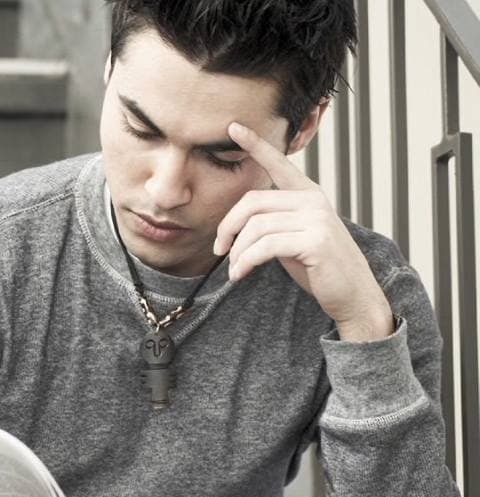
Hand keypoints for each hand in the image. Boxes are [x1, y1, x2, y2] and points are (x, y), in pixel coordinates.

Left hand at [214, 122, 393, 340]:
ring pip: (255, 227)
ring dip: (237, 252)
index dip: (256, 144)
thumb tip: (236, 222)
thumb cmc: (318, 266)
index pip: (278, 164)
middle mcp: (313, 201)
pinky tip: (240, 274)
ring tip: (234, 269)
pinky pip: (265, 246)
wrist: (352, 294)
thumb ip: (273, 221)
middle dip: (227, 227)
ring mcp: (317, 219)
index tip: (233, 127)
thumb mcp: (293, 236)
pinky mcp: (316, 242)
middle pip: (252, 202)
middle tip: (219, 250)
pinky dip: (245, 262)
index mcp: (308, 195)